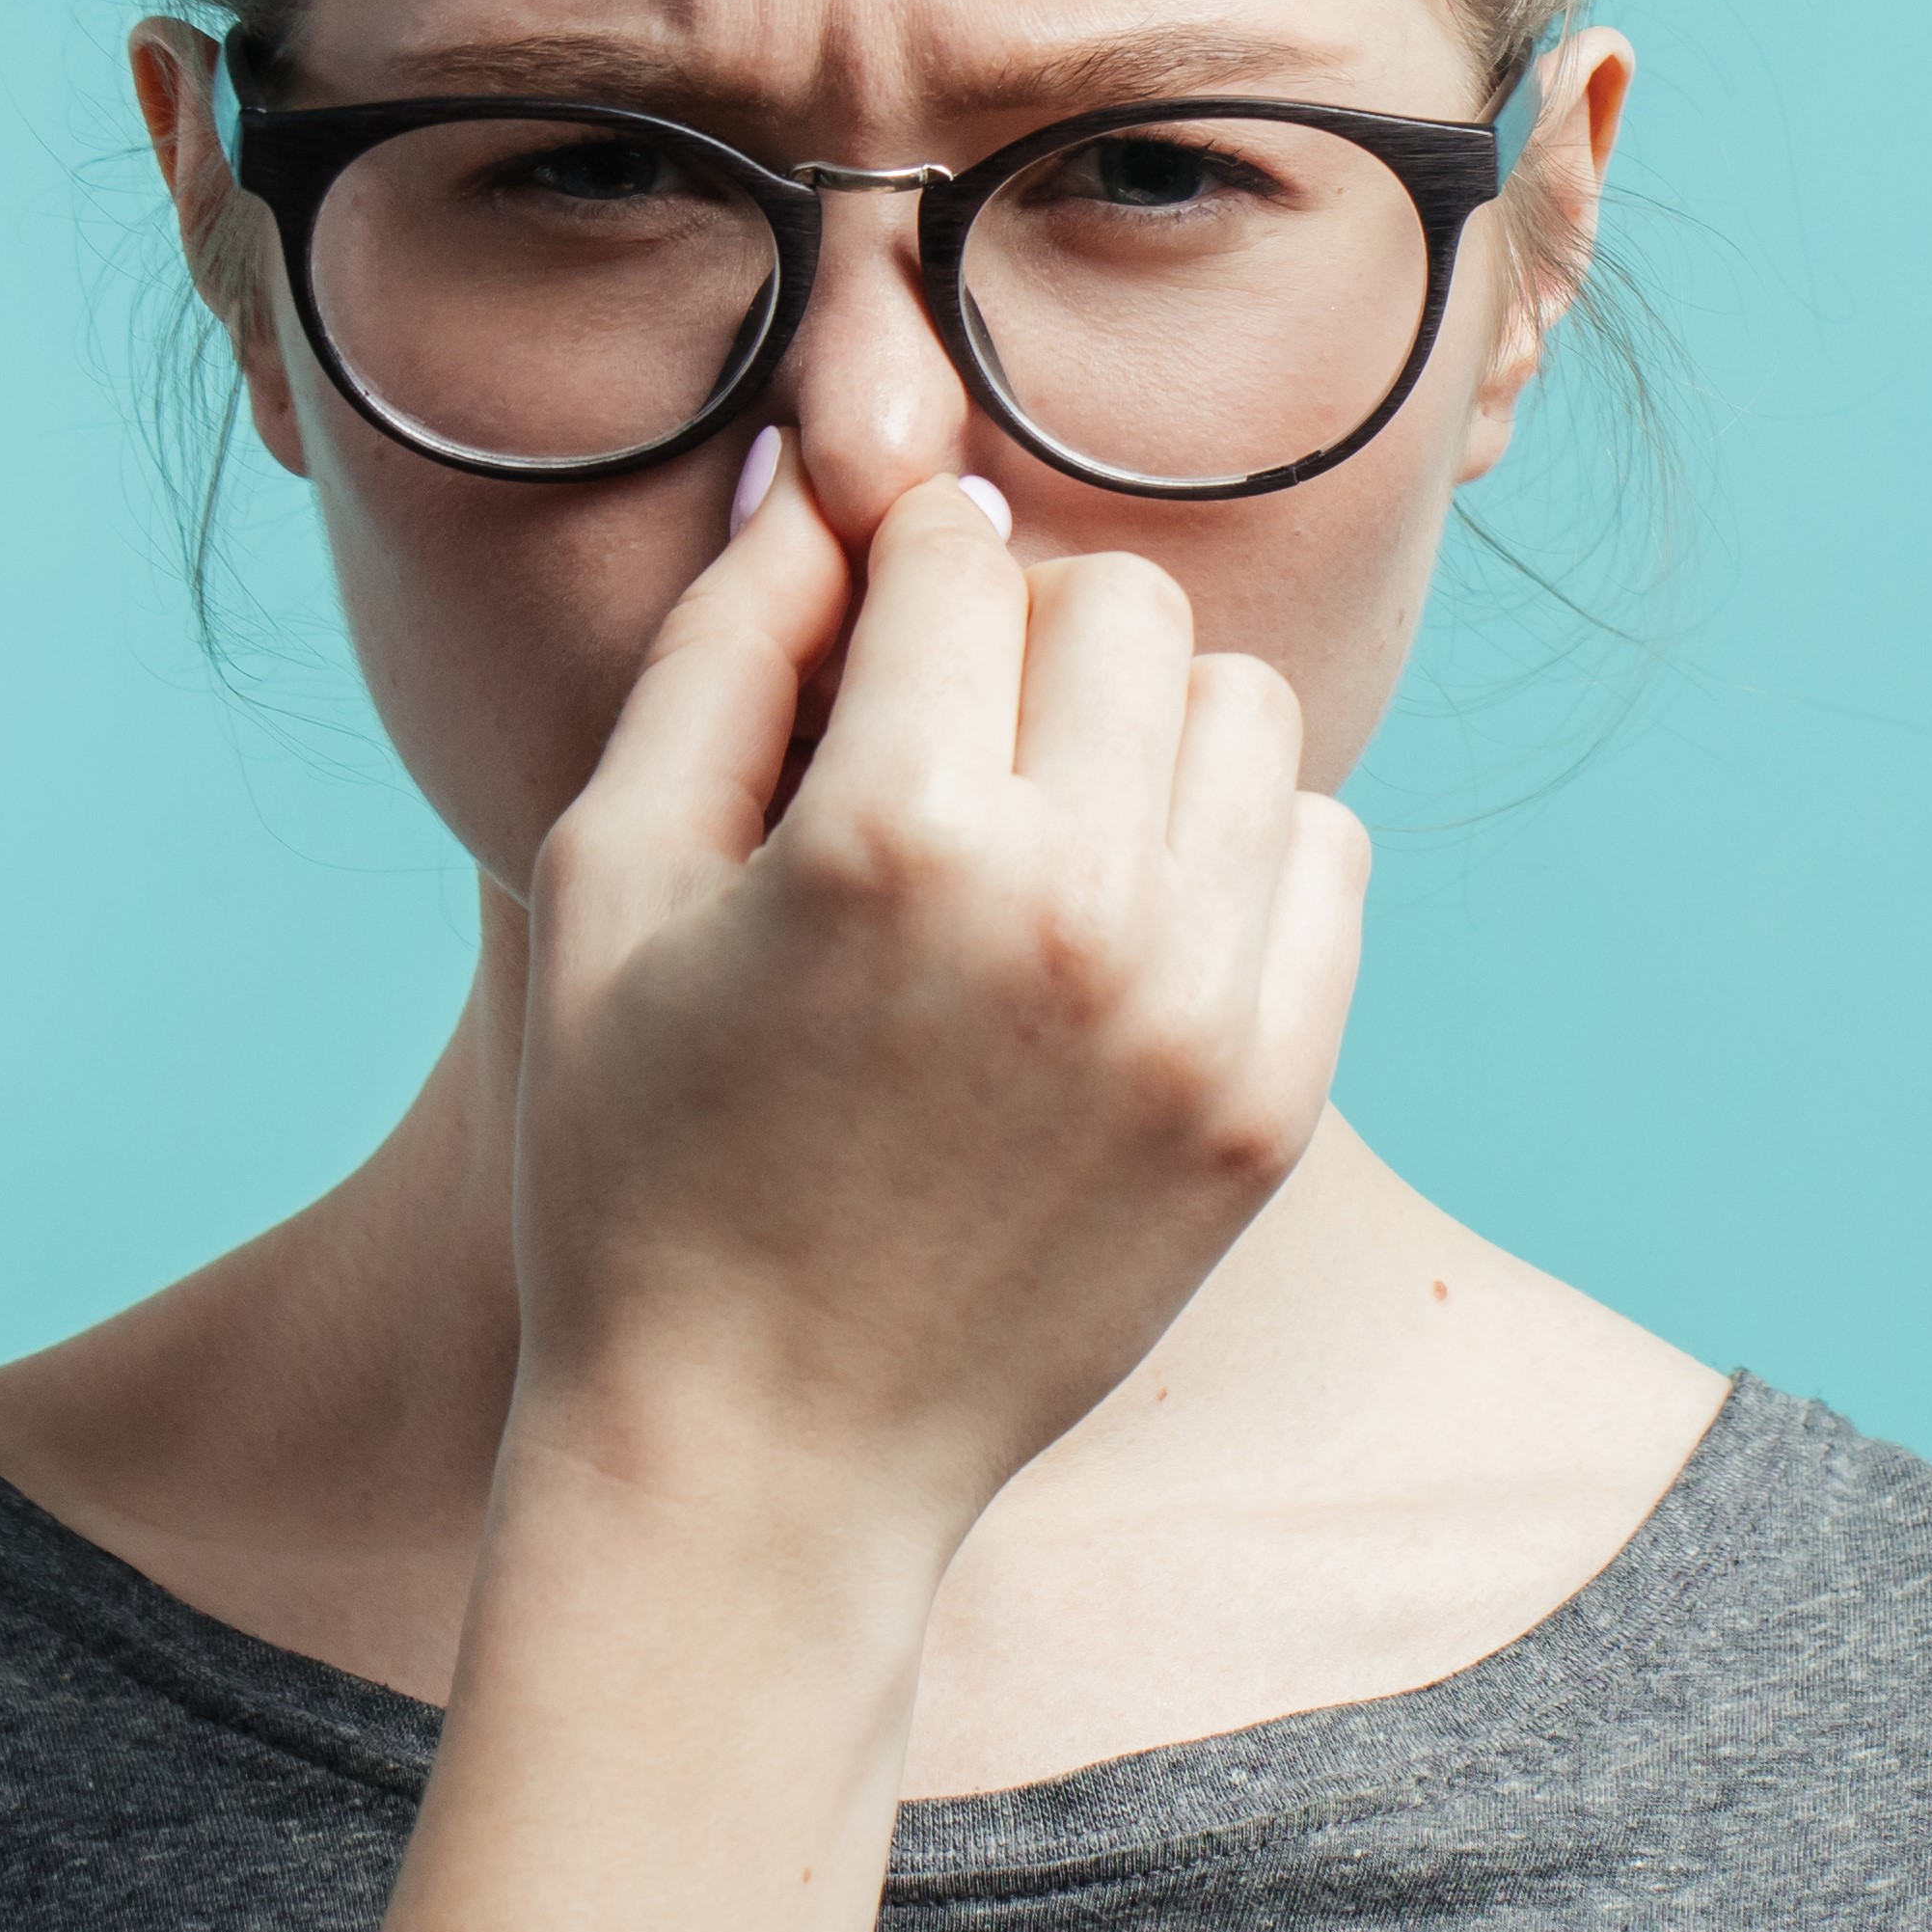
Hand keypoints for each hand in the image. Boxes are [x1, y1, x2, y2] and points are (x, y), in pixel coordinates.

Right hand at [501, 460, 1369, 1569]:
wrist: (759, 1454)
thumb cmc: (636, 1159)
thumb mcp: (607, 881)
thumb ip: (724, 650)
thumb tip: (831, 476)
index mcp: (894, 838)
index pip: (963, 555)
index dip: (898, 573)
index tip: (867, 640)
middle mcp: (1077, 912)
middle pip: (1126, 611)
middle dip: (1031, 638)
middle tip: (946, 741)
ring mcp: (1199, 1015)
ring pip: (1248, 715)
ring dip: (1145, 732)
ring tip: (1040, 830)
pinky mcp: (1273, 1102)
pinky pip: (1324, 856)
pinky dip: (1233, 853)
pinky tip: (1120, 925)